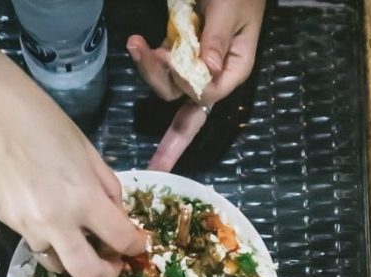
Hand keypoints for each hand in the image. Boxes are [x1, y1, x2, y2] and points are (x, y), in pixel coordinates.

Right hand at [0, 0, 146, 276]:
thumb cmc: (42, 119)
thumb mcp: (88, 150)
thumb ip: (107, 187)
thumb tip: (116, 214)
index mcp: (83, 197)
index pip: (120, 239)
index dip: (135, 246)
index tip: (137, 244)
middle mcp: (55, 221)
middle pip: (86, 274)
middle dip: (106, 273)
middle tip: (113, 262)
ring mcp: (27, 226)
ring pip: (57, 263)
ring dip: (73, 258)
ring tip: (79, 239)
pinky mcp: (6, 222)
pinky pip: (35, 244)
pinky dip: (50, 239)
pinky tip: (50, 217)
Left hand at [128, 0, 265, 170]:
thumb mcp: (230, 9)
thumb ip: (217, 39)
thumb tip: (207, 71)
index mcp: (234, 70)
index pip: (209, 96)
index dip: (189, 86)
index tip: (176, 61)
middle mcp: (213, 76)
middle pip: (188, 112)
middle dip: (170, 142)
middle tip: (155, 166)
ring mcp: (193, 65)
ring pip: (167, 88)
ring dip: (150, 71)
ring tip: (136, 44)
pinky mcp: (177, 51)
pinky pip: (159, 66)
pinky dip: (145, 58)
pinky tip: (136, 42)